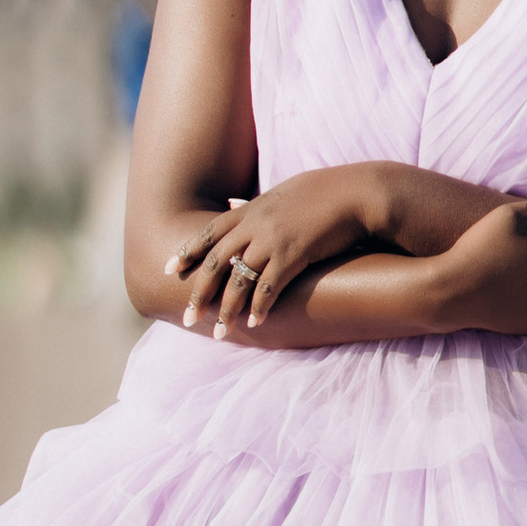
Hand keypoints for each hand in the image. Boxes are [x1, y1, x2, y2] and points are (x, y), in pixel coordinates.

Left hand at [165, 169, 425, 331]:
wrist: (356, 192)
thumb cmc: (325, 192)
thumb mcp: (283, 193)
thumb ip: (258, 205)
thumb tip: (236, 202)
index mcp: (252, 208)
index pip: (210, 232)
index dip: (188, 252)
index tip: (170, 270)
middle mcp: (255, 224)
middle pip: (216, 262)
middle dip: (199, 292)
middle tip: (187, 317)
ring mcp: (272, 239)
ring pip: (238, 280)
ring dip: (226, 310)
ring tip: (218, 333)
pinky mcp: (293, 255)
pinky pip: (268, 287)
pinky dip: (259, 307)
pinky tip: (254, 323)